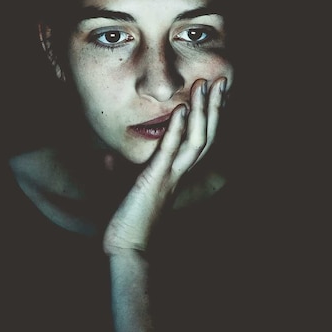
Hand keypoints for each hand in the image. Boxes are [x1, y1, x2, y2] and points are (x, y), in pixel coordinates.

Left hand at [103, 77, 227, 254]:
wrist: (126, 249)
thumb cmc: (125, 223)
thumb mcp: (120, 191)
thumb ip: (119, 172)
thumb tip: (109, 158)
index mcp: (174, 174)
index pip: (196, 140)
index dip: (207, 118)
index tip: (213, 95)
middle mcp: (178, 173)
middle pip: (205, 135)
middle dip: (214, 108)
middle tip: (222, 82)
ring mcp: (170, 176)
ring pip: (195, 139)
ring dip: (202, 111)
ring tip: (207, 87)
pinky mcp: (155, 180)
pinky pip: (170, 151)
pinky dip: (176, 129)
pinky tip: (182, 109)